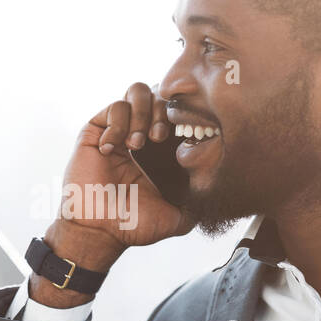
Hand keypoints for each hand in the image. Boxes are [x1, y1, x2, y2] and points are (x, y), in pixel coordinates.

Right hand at [28, 83, 195, 307]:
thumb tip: (225, 198)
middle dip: (163, 111)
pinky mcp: (96, 130)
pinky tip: (112, 149)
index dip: (184, 115)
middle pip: (160, 94)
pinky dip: (117, 124)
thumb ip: (200, 205)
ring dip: (141, 113)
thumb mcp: (179, 216)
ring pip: (137, 90)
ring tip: (137, 143)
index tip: (183, 137)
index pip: (177, 113)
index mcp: (160, 149)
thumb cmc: (135, 225)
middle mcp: (140, 133)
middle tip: (160, 137)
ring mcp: (118, 130)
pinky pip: (113, 106)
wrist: (101, 229)